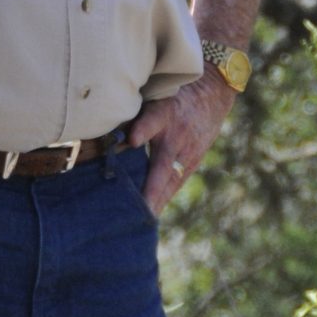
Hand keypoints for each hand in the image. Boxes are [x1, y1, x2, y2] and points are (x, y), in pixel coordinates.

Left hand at [126, 73, 234, 212]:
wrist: (211, 95)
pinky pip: (175, 183)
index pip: (153, 121)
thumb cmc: (171, 96)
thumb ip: (132, 114)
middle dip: (151, 189)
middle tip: (138, 210)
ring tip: (142, 221)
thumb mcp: (154, 96)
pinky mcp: (193, 162)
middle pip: (163, 165)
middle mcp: (177, 136)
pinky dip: (162, 198)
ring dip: (156, 201)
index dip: (143, 129)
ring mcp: (187, 152)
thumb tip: (104, 131)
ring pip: (170, 181)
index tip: (133, 140)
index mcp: (164, 113)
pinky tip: (151, 214)